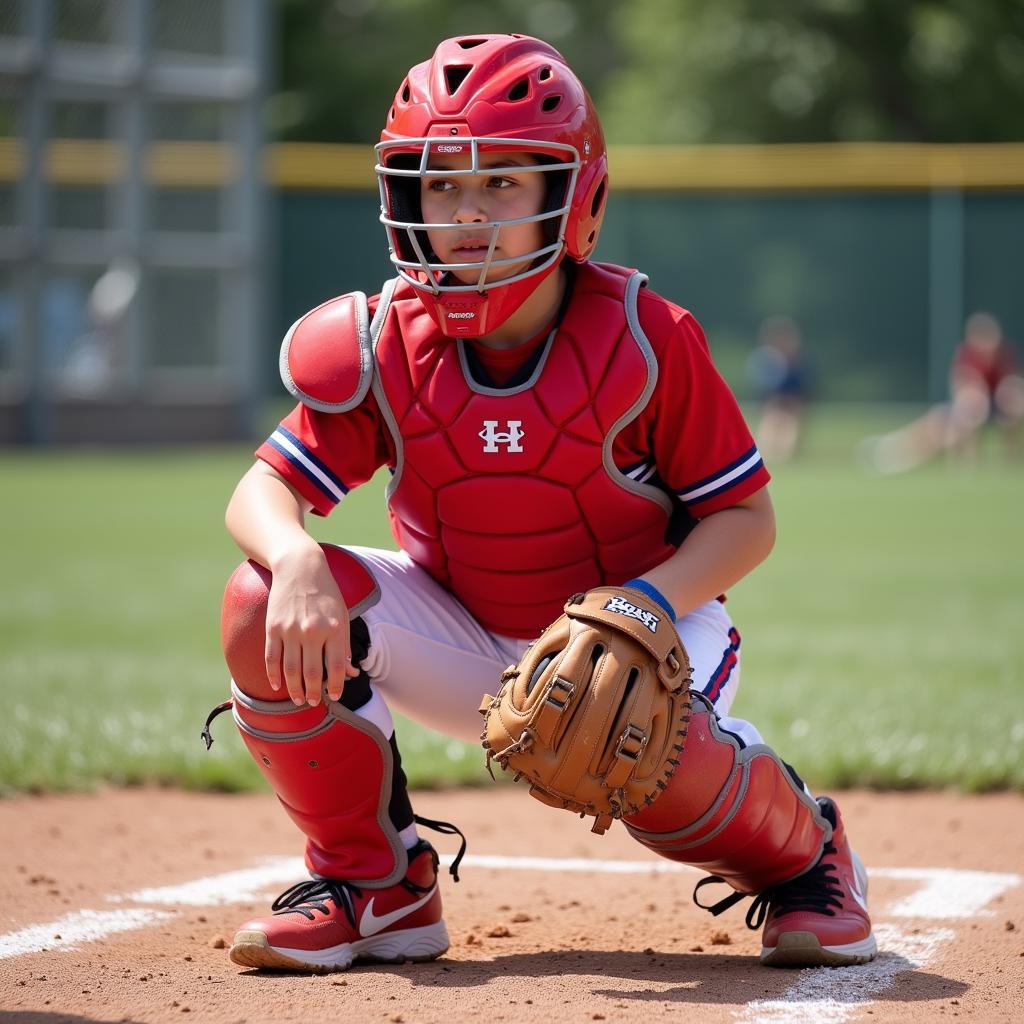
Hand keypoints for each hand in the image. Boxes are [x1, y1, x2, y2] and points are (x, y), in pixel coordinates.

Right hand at [263, 542, 360, 705]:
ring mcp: (290, 630)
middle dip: (313, 692)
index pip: (335, 667)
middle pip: (311, 672)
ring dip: (294, 689)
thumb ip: (344, 645)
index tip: (334, 696)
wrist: (299, 567)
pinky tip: (278, 685)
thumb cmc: (326, 592)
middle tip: (314, 702)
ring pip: (291, 670)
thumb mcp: (342, 615)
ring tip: (298, 699)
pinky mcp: (273, 627)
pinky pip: (272, 657)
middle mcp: (311, 631)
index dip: (335, 686)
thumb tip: (350, 672)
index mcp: (333, 628)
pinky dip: (274, 674)